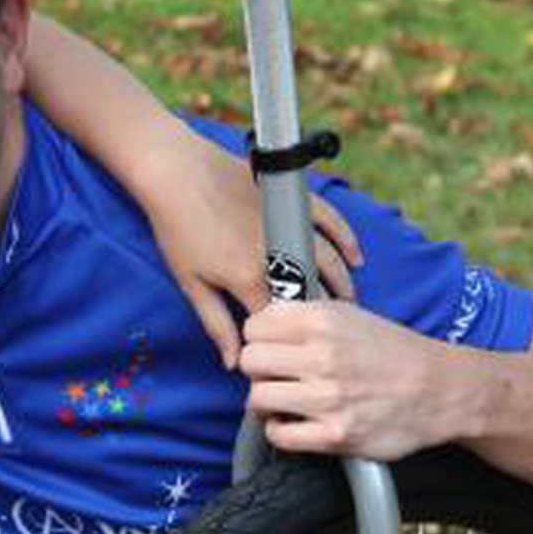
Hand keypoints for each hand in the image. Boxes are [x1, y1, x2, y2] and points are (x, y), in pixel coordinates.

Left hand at [144, 132, 360, 368]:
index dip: (286, 343)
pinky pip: (332, 222)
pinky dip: (347, 240)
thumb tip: (232, 362)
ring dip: (342, 284)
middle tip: (331, 336)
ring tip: (347, 304)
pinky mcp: (295, 199)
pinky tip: (356, 259)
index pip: (279, 323)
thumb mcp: (191, 284)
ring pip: (329, 261)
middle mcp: (278, 254)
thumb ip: (217, 325)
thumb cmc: (177, 228)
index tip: (293, 356)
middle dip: (322, 317)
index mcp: (250, 278)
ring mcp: (290, 224)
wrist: (176, 171)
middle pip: (313, 293)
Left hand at [239, 301, 454, 460]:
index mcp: (324, 322)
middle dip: (259, 370)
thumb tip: (261, 321)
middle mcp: (323, 357)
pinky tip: (294, 423)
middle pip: (250, 361)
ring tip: (284, 400)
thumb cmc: (393, 352)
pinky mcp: (336, 434)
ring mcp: (329, 398)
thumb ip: (305, 316)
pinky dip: (280, 432)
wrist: (442, 390)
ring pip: (257, 398)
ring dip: (266, 402)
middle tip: (276, 376)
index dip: (259, 338)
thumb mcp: (351, 316)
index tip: (271, 347)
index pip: (254, 326)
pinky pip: (279, 436)